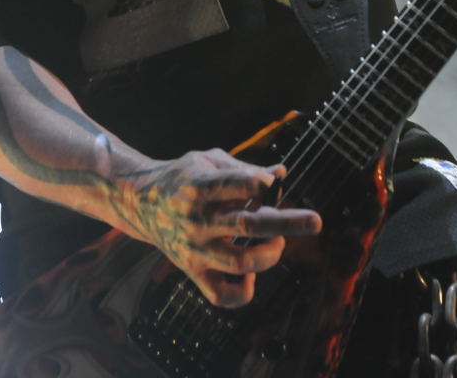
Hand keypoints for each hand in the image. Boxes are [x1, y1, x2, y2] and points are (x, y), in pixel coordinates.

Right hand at [122, 147, 321, 306]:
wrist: (141, 202)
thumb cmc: (183, 176)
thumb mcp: (208, 161)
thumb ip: (244, 168)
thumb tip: (281, 173)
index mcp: (199, 186)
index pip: (233, 184)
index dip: (258, 183)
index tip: (272, 183)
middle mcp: (197, 219)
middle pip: (247, 224)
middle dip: (286, 223)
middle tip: (315, 221)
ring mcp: (195, 248)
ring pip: (241, 262)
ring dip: (269, 253)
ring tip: (276, 241)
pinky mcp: (192, 270)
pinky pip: (221, 295)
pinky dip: (244, 292)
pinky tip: (253, 276)